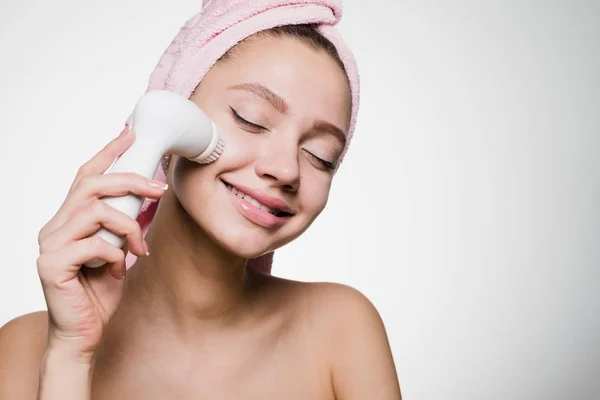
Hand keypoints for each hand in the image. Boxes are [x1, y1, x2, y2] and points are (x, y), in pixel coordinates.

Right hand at [36, 127, 166, 361]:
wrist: (84, 334)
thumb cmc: (100, 292)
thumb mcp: (117, 249)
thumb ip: (122, 224)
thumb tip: (148, 195)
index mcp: (67, 220)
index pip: (85, 176)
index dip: (107, 153)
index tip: (131, 134)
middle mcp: (53, 227)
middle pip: (91, 185)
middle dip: (131, 181)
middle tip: (160, 188)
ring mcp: (49, 245)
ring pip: (96, 210)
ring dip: (128, 226)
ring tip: (139, 247)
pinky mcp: (51, 265)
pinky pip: (95, 244)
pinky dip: (116, 254)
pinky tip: (120, 269)